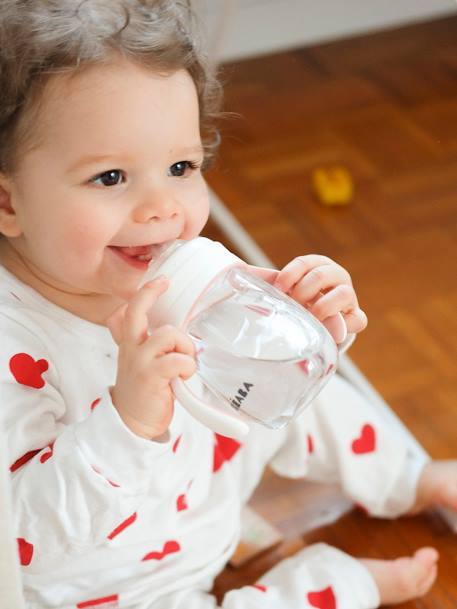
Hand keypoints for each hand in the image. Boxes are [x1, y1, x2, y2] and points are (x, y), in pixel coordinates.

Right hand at [107, 277, 196, 439]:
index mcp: (129, 344)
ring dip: (185, 345)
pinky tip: (186, 374)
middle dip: (151, 292)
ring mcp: (139, 361)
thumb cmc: (144, 392)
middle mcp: (130, 348)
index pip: (126, 312)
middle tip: (165, 283)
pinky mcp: (150, 376)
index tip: (160, 281)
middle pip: (136, 311)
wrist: (132, 424)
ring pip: (168, 333)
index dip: (143, 293)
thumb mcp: (140, 364)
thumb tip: (173, 329)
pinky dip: (187, 364)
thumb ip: (148, 345)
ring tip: (187, 361)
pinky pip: (176, 359)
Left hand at [250, 255, 366, 335]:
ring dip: (323, 306)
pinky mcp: (355, 319)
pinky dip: (346, 325)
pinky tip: (330, 332)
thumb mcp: (282, 293)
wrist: (313, 330)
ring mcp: (348, 298)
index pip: (307, 263)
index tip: (279, 287)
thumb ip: (268, 284)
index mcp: (318, 267)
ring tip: (310, 317)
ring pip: (344, 293)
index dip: (292, 273)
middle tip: (293, 304)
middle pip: (326, 274)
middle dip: (306, 289)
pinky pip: (358, 320)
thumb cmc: (294, 308)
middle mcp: (336, 279)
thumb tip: (238, 271)